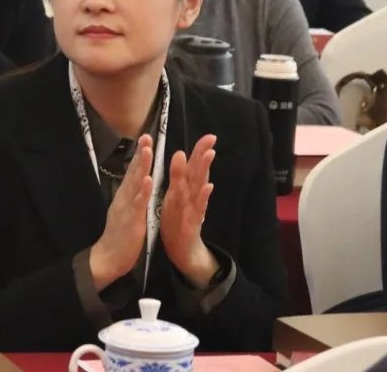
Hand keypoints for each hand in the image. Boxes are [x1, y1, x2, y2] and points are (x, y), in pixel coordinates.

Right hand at [88, 135, 153, 290]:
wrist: (109, 258)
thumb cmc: (120, 236)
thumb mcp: (125, 212)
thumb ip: (131, 197)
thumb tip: (136, 183)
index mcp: (125, 196)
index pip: (133, 172)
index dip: (139, 155)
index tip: (146, 138)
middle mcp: (124, 198)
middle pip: (133, 172)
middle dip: (141, 154)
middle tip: (146, 135)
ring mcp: (127, 208)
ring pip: (135, 184)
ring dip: (142, 166)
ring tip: (148, 151)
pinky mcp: (131, 220)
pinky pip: (138, 204)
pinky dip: (143, 191)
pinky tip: (148, 180)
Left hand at [159, 134, 218, 287]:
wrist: (182, 251)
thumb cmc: (177, 221)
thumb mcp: (176, 198)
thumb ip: (183, 180)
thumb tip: (190, 162)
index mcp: (184, 190)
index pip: (193, 167)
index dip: (199, 151)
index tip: (209, 135)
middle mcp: (191, 196)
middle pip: (198, 173)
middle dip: (203, 156)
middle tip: (210, 138)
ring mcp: (193, 209)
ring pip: (198, 187)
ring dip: (203, 170)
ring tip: (209, 154)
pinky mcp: (192, 223)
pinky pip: (197, 209)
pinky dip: (203, 198)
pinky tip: (208, 187)